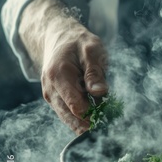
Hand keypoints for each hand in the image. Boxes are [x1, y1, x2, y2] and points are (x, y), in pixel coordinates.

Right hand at [19, 0, 107, 133]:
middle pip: (72, 117)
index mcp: (59, 76)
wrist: (59, 37)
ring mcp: (52, 97)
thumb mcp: (91, 50)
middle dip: (92, 123)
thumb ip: (94, 72)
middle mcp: (51, 90)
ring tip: (106, 122)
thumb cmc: (79, 43)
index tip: (110, 116)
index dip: (94, 115)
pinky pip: (69, 116)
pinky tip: (97, 118)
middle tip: (110, 124)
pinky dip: (83, 119)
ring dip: (87, 123)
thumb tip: (100, 92)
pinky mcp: (56, 100)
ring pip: (70, 120)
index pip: (76, 106)